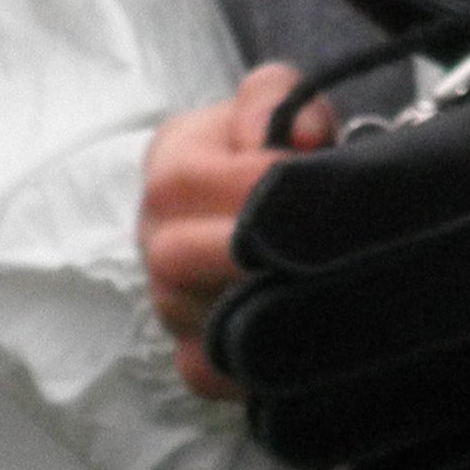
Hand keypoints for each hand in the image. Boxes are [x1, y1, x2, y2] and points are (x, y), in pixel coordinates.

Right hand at [140, 65, 332, 396]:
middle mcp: (153, 235)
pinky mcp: (192, 355)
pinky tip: (296, 334)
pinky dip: (251, 362)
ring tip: (315, 283)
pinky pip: (208, 372)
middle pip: (172, 259)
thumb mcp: (281, 103)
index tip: (310, 179)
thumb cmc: (280, 149)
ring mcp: (167, 302)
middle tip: (314, 245)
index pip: (185, 181)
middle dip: (249, 252)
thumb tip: (287, 138)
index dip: (254, 184)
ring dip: (255, 304)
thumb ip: (277, 97)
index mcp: (168, 164)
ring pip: (188, 318)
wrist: (283, 206)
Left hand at [206, 0, 469, 469]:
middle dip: (254, 320)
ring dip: (307, 393)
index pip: (308, 219)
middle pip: (296, 351)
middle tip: (276, 278)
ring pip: (347, 433)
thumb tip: (343, 109)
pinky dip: (387, 466)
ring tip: (326, 339)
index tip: (279, 185)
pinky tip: (401, 407)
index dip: (264, 211)